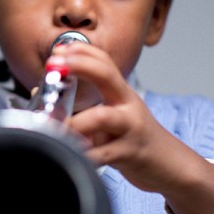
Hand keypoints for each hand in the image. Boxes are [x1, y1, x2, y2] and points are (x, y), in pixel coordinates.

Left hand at [57, 42, 213, 213]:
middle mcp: (128, 107)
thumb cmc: (133, 139)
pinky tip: (69, 154)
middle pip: (107, 76)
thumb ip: (83, 108)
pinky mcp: (129, 154)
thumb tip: (44, 94)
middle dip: (80, 66)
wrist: (170, 165)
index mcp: (122, 95)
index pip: (105, 63)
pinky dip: (82, 154)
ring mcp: (130, 129)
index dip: (82, 51)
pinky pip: (101, 154)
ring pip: (102, 117)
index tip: (58, 48)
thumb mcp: (113, 117)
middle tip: (55, 65)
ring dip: (74, 121)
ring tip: (53, 125)